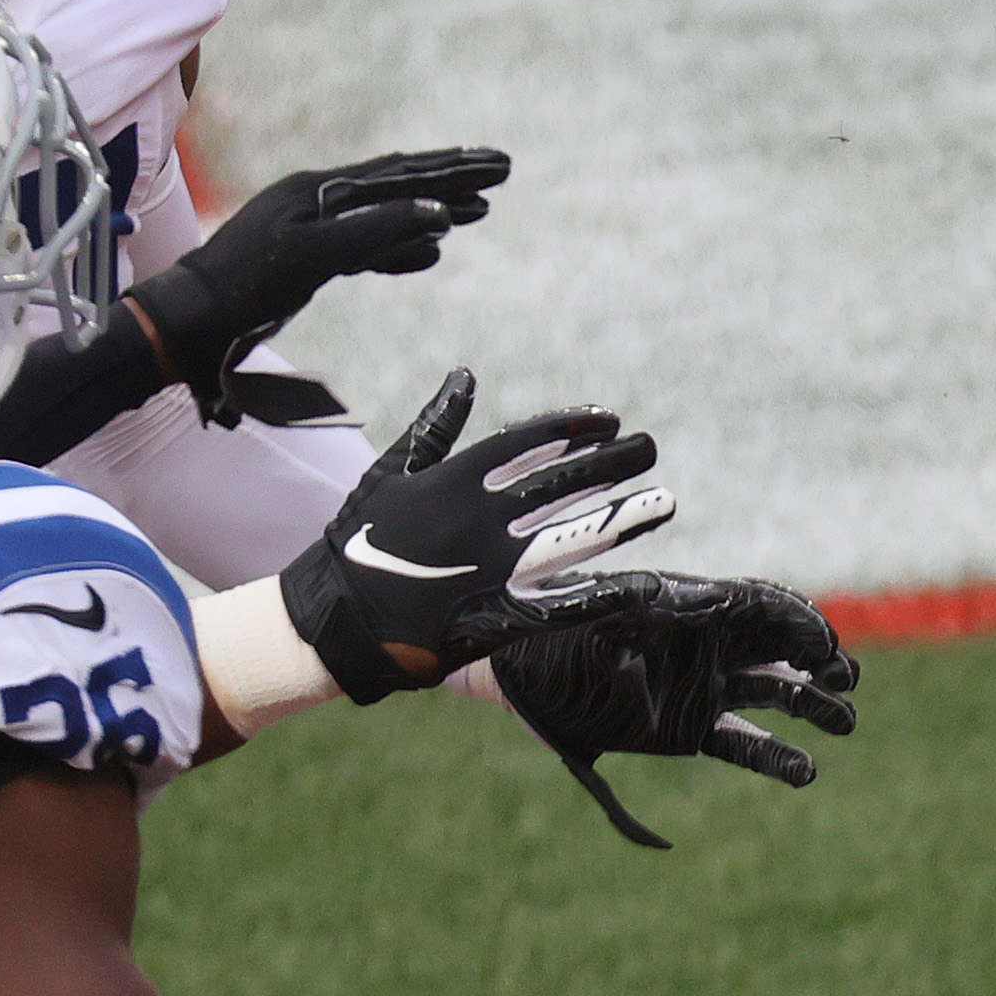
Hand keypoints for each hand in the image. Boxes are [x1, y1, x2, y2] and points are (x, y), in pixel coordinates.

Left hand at [130, 148, 507, 425]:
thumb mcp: (315, 258)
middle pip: (399, 184)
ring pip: (386, 213)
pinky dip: (400, 248)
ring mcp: (311, 228)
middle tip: (501, 173)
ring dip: (432, 212)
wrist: (188, 321)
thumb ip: (377, 232)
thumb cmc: (244, 288)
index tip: (498, 164)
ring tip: (478, 211)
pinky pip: (366, 245)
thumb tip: (436, 213)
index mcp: (320, 191)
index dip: (454, 170)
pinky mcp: (305, 258)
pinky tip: (428, 255)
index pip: (402, 174)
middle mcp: (318, 200)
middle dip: (453, 180)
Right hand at [275, 372, 673, 703]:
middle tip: (650, 447)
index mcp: (453, 484)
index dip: (570, 429)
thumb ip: (434, 425)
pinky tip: (644, 583)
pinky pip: (558, 606)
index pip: (525, 445)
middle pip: (559, 487)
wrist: (330, 621)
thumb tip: (465, 374)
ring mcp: (489, 572)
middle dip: (609, 465)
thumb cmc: (356, 541)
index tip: (609, 417)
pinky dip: (602, 596)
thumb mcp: (390, 473)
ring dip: (621, 518)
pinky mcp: (493, 618)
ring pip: (570, 539)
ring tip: (665, 500)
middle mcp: (478, 524)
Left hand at [485, 575, 859, 848]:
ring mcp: (702, 689)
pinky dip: (776, 757)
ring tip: (845, 723)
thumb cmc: (560, 629)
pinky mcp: (687, 731)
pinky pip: (741, 744)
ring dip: (812, 707)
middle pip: (783, 650)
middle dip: (820, 663)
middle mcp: (709, 646)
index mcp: (697, 606)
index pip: (766, 608)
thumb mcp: (608, 612)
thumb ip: (657, 609)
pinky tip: (806, 771)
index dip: (802, 624)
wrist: (517, 671)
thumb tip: (711, 601)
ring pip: (774, 696)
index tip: (825, 644)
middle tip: (845, 682)